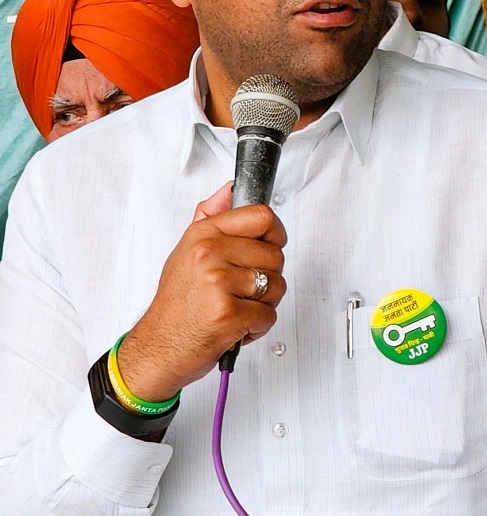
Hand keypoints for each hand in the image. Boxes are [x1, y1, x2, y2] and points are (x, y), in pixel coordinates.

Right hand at [117, 182, 286, 400]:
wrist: (158, 347)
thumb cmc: (176, 304)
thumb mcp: (186, 250)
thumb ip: (211, 217)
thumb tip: (230, 190)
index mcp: (204, 235)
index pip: (261, 216)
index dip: (275, 232)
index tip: (270, 244)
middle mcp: (210, 254)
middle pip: (275, 254)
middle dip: (268, 277)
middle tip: (243, 289)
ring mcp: (218, 283)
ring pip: (276, 286)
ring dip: (264, 303)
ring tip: (238, 307)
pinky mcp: (228, 314)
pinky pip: (269, 315)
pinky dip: (257, 327)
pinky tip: (236, 326)